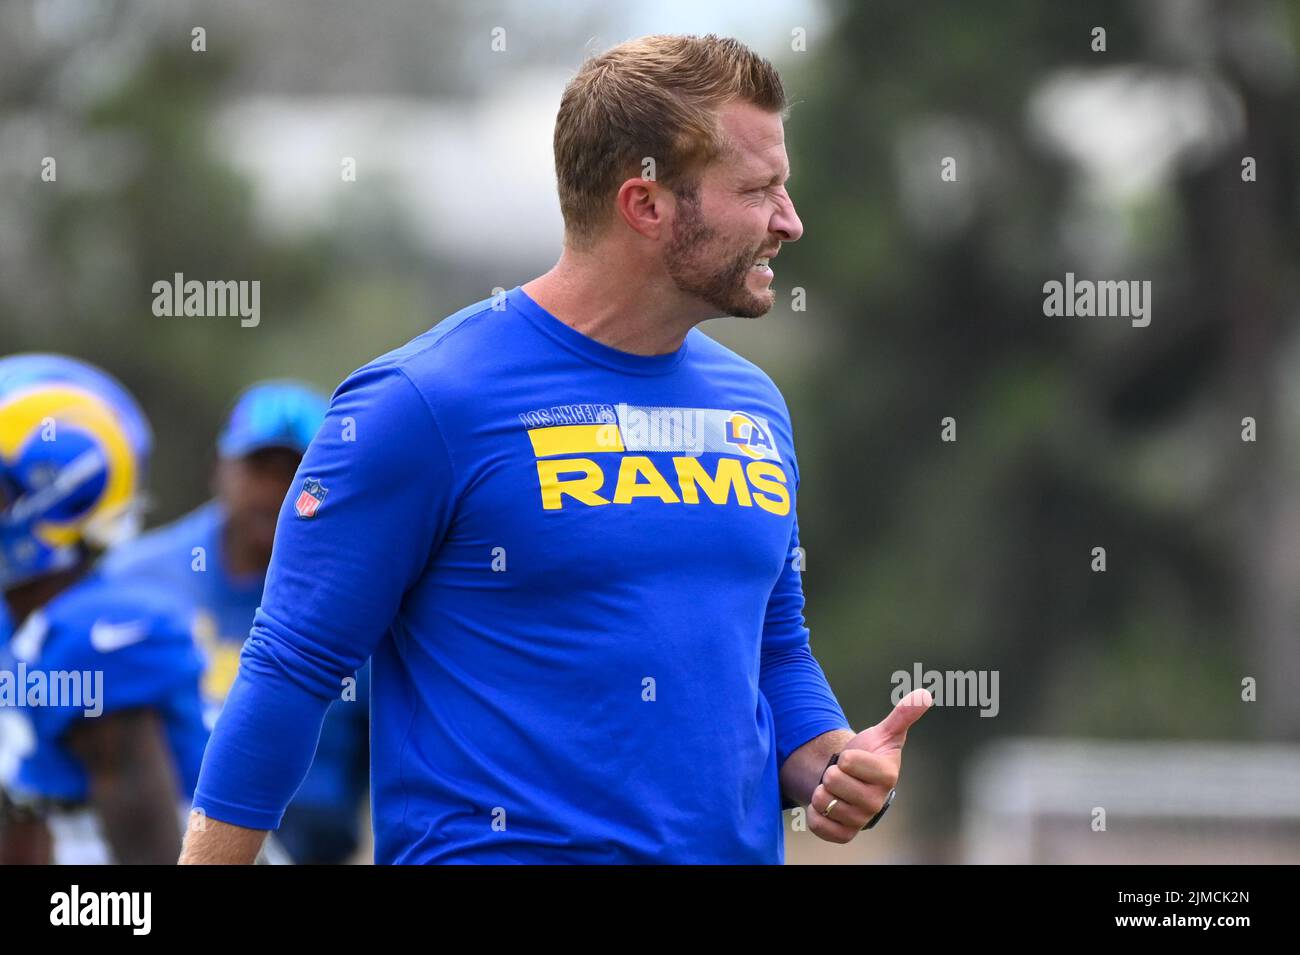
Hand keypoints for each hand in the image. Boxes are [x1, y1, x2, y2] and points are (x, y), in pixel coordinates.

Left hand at [808, 688, 931, 842]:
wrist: (854, 782)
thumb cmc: (869, 755)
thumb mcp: (884, 733)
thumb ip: (903, 716)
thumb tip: (924, 695)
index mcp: (887, 776)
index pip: (849, 761)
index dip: (845, 756)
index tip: (852, 759)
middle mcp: (877, 802)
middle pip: (833, 781)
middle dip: (830, 773)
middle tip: (842, 774)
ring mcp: (861, 820)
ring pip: (824, 802)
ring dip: (821, 791)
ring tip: (835, 789)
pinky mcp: (844, 834)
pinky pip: (819, 825)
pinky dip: (815, 814)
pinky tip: (826, 806)